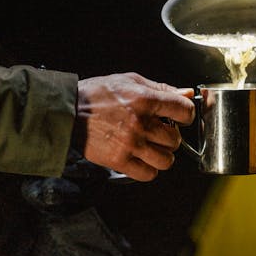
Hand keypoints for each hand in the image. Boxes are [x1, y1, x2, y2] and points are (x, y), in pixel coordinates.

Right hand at [72, 72, 194, 181]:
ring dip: (163, 155)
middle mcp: (140, 123)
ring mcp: (130, 144)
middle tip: (161, 132)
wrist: (67, 111)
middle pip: (176, 139)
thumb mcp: (131, 81)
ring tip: (153, 148)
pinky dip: (149, 169)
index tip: (181, 117)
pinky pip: (148, 174)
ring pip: (166, 160)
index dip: (187, 115)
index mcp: (145, 100)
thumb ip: (161, 88)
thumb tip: (187, 93)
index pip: (184, 111)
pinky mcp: (119, 161)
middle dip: (171, 136)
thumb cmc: (97, 94)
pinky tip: (142, 159)